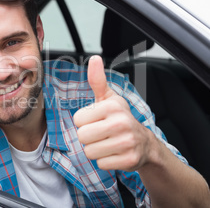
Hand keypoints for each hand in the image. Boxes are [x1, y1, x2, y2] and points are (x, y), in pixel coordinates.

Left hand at [74, 56, 153, 171]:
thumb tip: (94, 59)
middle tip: (100, 134)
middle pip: (82, 136)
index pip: (77, 119)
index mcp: (112, 106)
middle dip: (88, 137)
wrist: (145, 143)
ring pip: (89, 152)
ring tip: (107, 143)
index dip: (84, 122)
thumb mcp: (108, 98)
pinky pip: (101, 164)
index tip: (96, 120)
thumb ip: (97, 80)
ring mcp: (127, 142)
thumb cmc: (120, 118)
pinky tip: (114, 153)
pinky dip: (105, 161)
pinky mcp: (129, 160)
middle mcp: (121, 123)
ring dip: (95, 150)